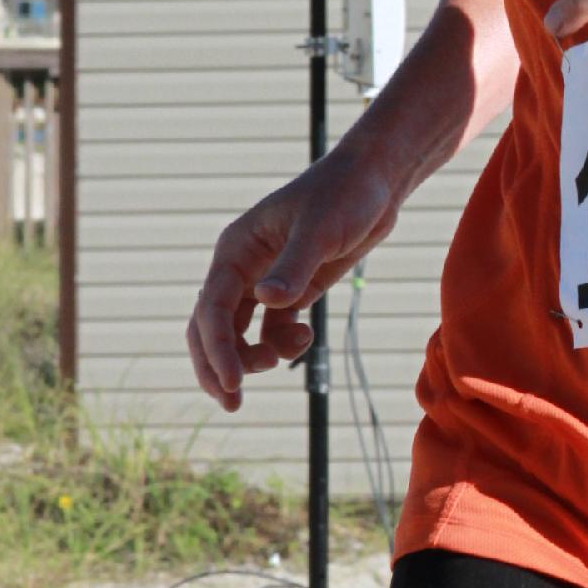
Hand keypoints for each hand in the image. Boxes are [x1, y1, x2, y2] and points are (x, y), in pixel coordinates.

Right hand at [187, 147, 399, 412]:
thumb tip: (266, 300)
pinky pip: (271, 328)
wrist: (376, 183)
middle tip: (234, 403)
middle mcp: (243, 266)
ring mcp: (266, 280)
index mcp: (236, 249)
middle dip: (218, 366)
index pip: (211, 308)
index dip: (217, 349)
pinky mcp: (292, 289)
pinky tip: (304, 338)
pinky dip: (280, 344)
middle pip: (211, 327)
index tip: (234, 384)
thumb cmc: (345, 195)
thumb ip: (295, 266)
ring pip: (238, 333)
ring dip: (250, 357)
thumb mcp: (322, 230)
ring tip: (281, 360)